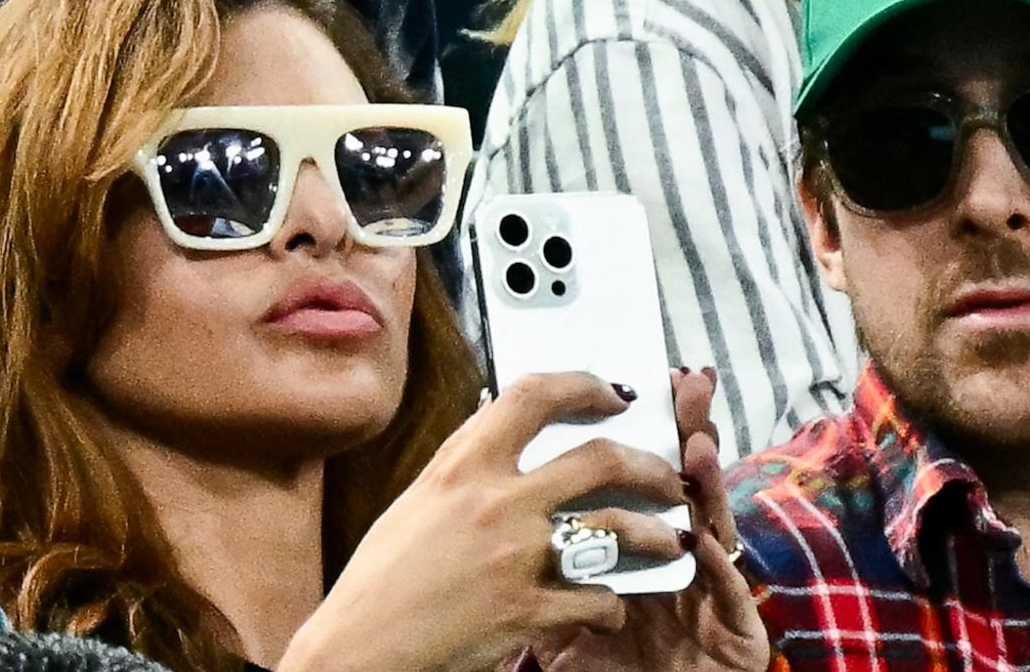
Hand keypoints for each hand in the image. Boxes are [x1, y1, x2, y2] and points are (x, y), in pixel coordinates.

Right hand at [277, 372, 689, 671]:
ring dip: (655, 534)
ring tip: (669, 540)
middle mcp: (496, 502)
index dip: (584, 384)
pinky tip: (609, 607)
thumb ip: (465, 463)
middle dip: (649, 465)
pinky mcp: (530, 610)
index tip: (613, 392)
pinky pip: (598, 598)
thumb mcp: (418, 501)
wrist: (361, 649)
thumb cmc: (381, 580)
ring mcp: (518, 556)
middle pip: (600, 459)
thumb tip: (494, 420)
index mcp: (463, 467)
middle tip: (667, 477)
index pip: (534, 396)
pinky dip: (611, 604)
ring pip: (618, 528)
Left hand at [529, 368, 770, 671]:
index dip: (652, 428)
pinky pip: (731, 599)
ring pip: (718, 530)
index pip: (650, 476)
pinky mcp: (736, 638)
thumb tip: (510, 486)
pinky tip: (707, 544)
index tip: (638, 381)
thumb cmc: (601, 664)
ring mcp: (712, 596)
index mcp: (640, 547)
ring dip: (711, 488)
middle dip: (690, 432)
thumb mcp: (559, 609)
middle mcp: (684, 562)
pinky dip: (721, 571)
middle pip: (690, 485)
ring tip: (697, 448)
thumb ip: (549, 554)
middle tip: (686, 386)